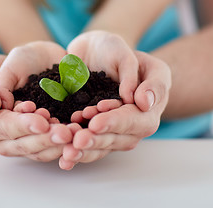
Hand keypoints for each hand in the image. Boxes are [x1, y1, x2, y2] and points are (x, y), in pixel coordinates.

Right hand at [0, 42, 71, 161]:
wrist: (7, 73)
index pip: (5, 128)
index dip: (24, 125)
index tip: (42, 119)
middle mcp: (2, 140)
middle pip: (25, 145)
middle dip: (47, 139)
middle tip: (67, 132)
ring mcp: (21, 142)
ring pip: (41, 151)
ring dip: (59, 145)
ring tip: (76, 132)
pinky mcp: (38, 140)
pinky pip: (52, 148)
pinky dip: (65, 144)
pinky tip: (77, 133)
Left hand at [59, 32, 170, 169]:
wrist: (93, 53)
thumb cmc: (116, 52)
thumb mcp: (134, 58)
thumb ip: (147, 80)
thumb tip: (143, 102)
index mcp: (147, 109)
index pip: (135, 120)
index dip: (115, 122)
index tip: (95, 122)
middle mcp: (132, 125)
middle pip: (117, 139)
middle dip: (96, 140)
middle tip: (77, 140)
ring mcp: (112, 131)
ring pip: (102, 147)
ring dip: (85, 151)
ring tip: (68, 152)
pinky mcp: (94, 131)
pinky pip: (88, 146)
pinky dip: (76, 152)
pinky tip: (64, 160)